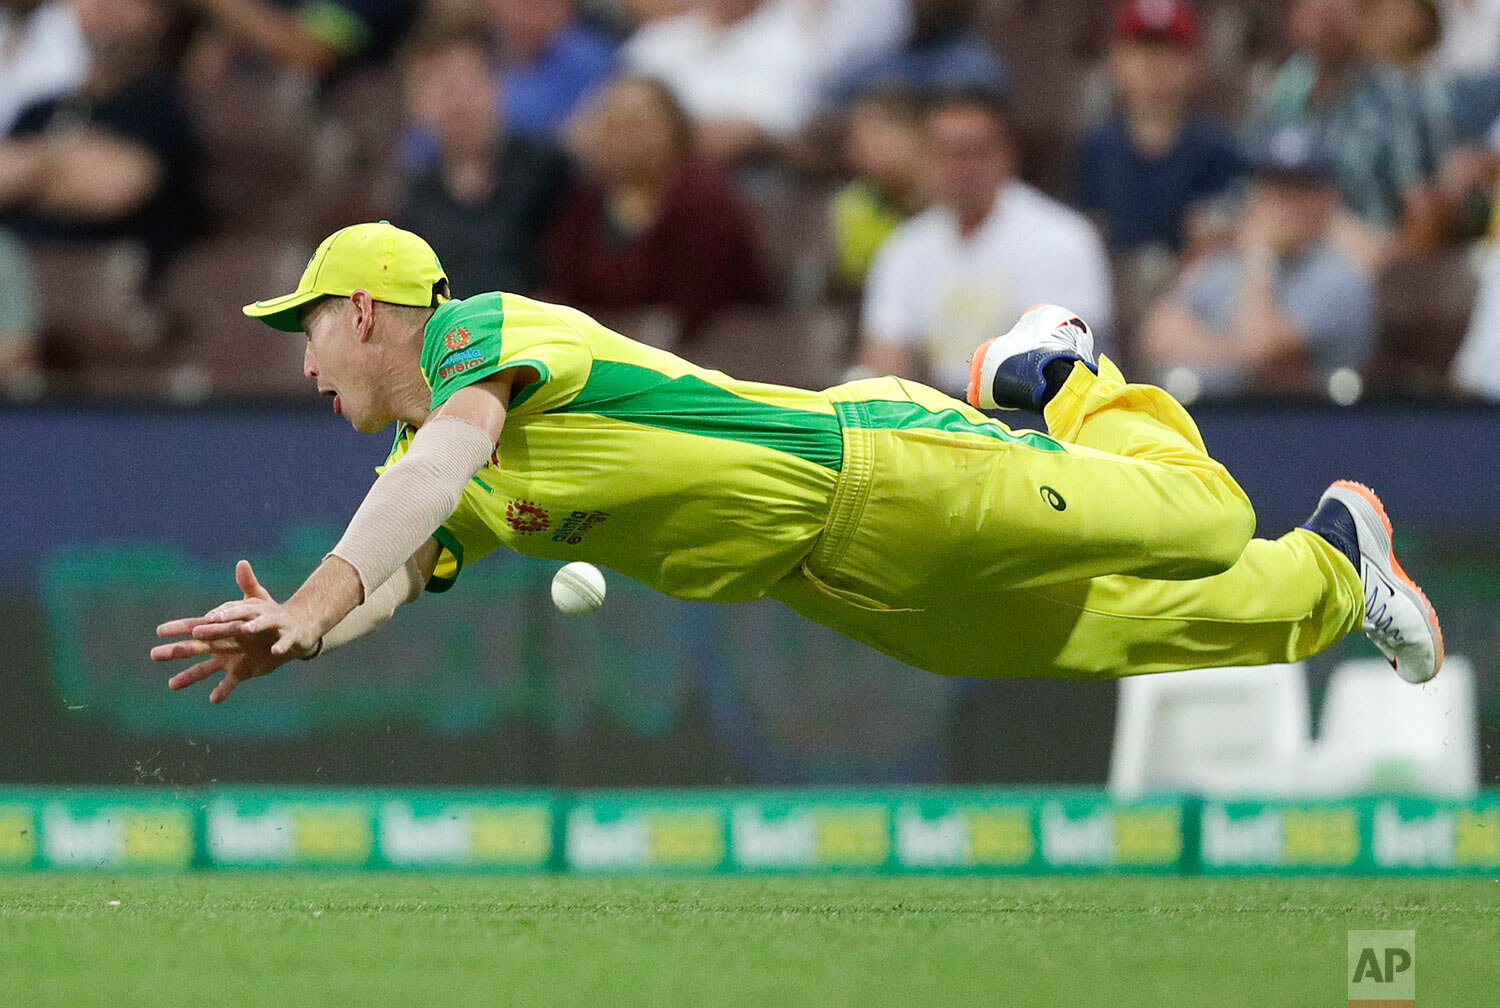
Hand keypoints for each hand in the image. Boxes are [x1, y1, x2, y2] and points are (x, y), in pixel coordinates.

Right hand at [152, 560, 317, 702]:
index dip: (178, 628)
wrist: (286, 634)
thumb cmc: (269, 615)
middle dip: (175, 651)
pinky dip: (222, 691)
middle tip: (153, 654)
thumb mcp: (260, 600)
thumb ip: (249, 584)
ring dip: (188, 677)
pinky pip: (230, 683)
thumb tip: (242, 563)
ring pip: (204, 669)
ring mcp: (229, 659)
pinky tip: (213, 699)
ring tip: (171, 685)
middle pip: (193, 648)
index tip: (159, 630)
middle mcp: (220, 644)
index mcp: (221, 627)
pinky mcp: (243, 671)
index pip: (195, 626)